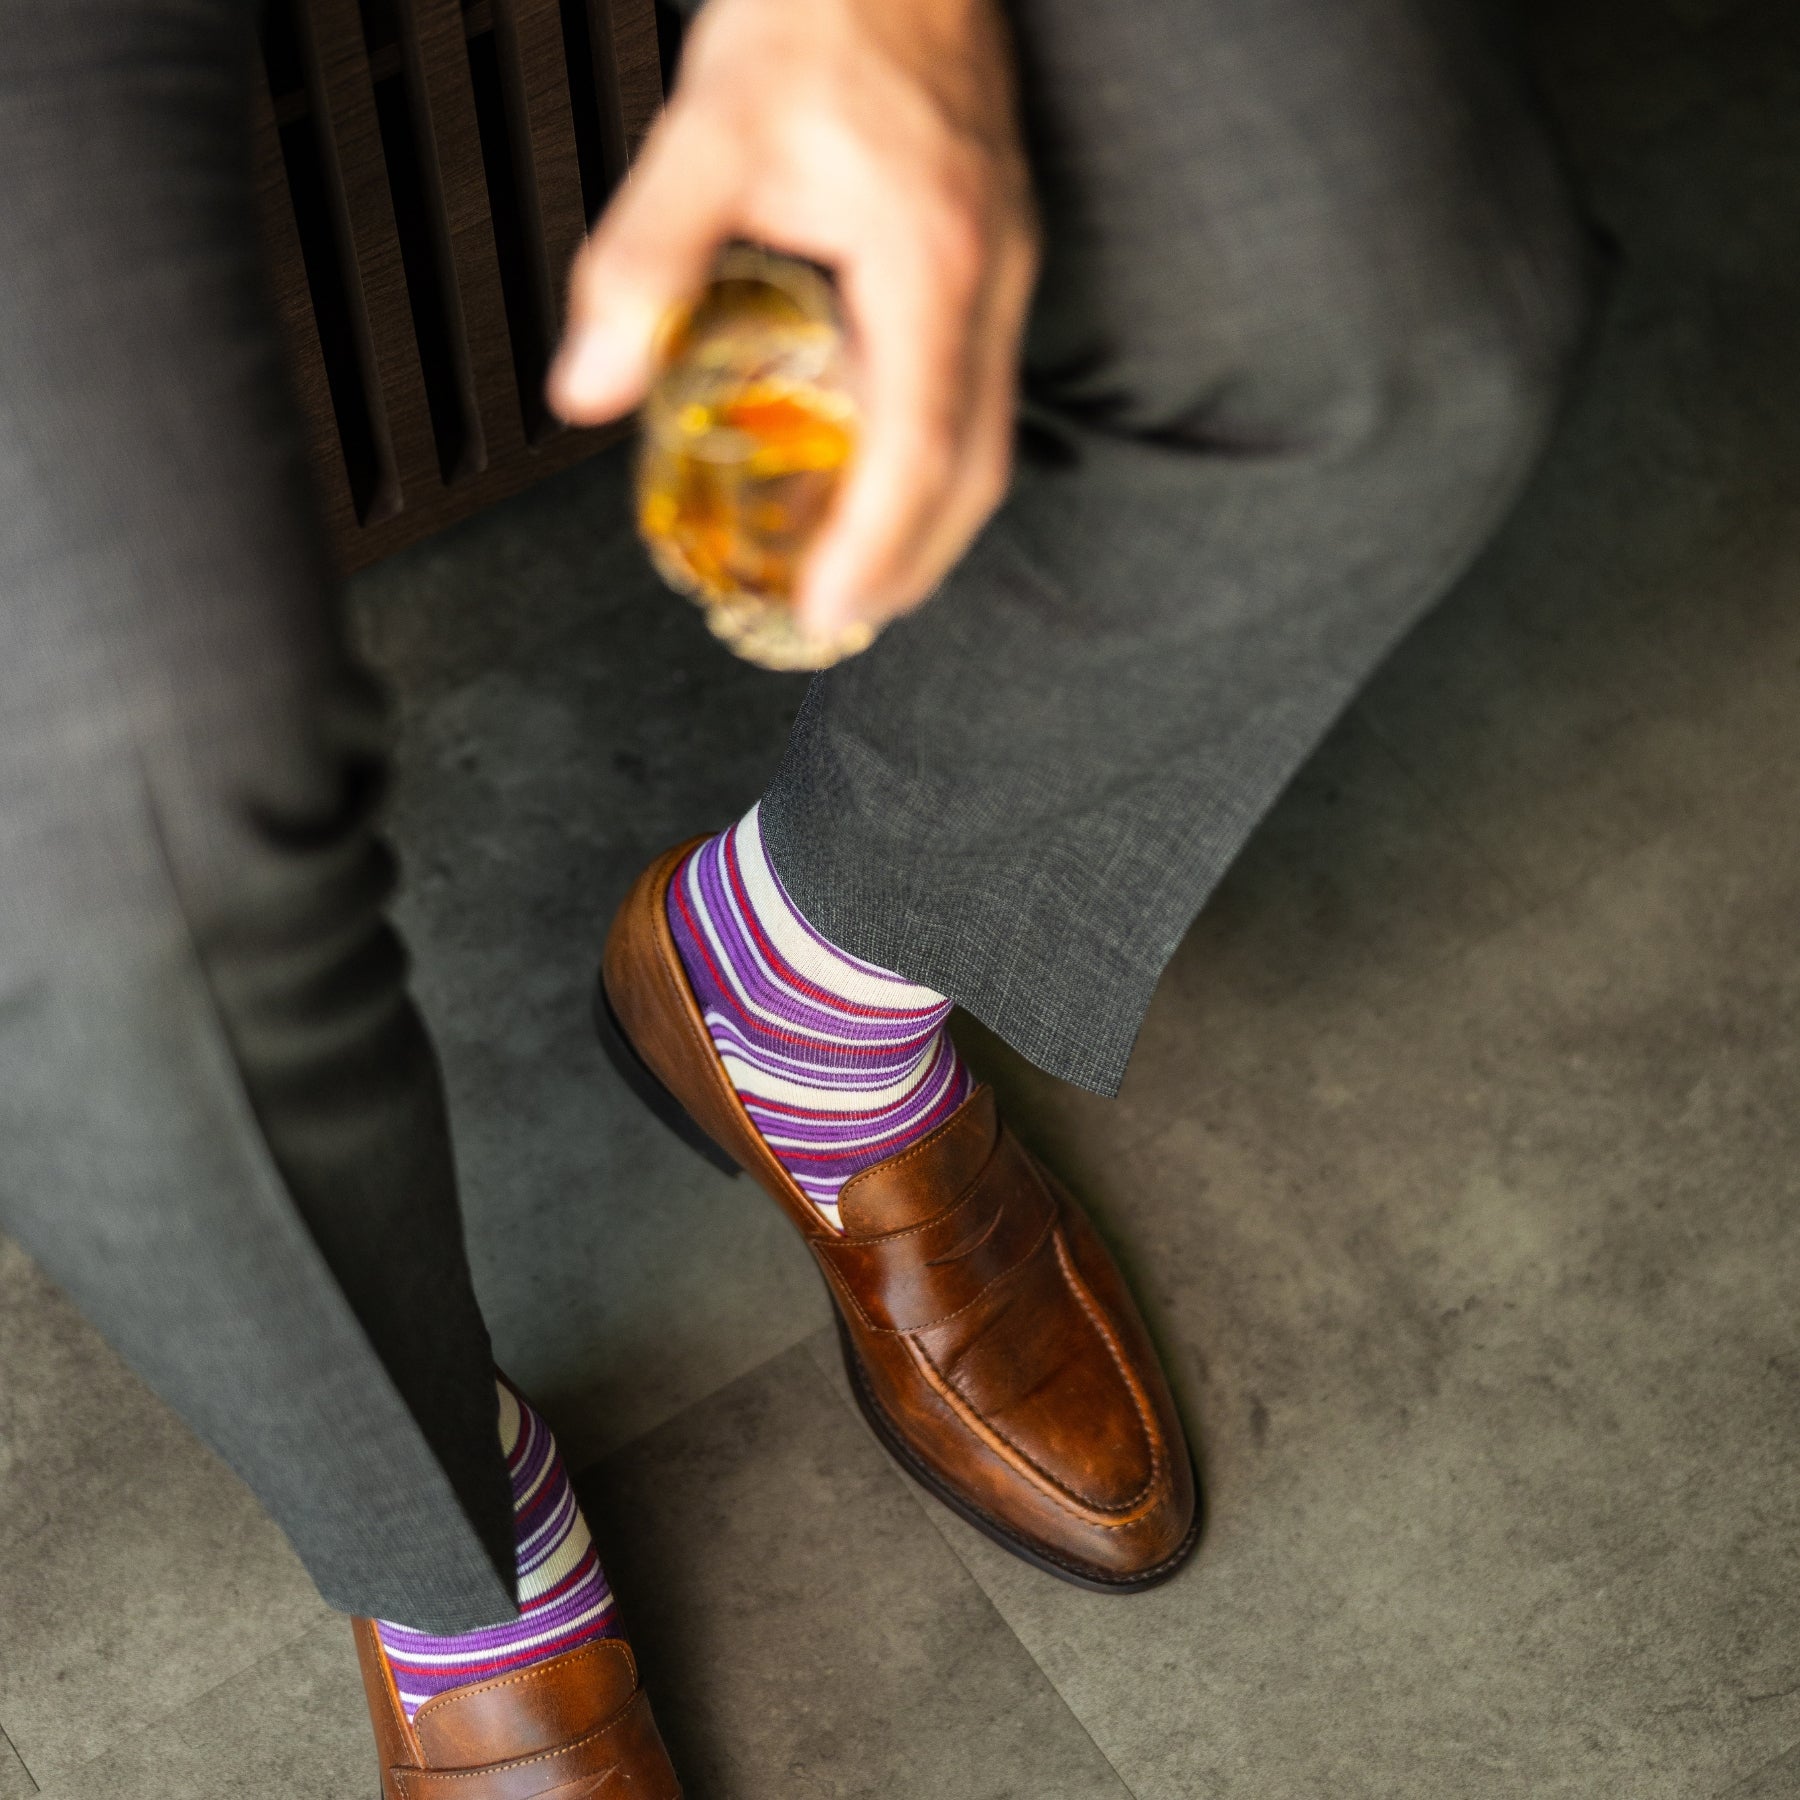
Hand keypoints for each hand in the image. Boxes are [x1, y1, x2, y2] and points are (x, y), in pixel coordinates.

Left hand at [547, 0, 1038, 642]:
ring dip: (931, 519)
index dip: (877, 546)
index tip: (827, 606)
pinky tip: (882, 465)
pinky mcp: (988, 253)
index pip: (919, 449)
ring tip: (867, 566)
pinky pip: (976, 387)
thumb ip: (644, 263)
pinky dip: (933, 455)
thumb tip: (587, 382)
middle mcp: (987, 280)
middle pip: (975, 469)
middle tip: (846, 612)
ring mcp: (1000, 270)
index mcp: (931, 264)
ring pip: (989, 435)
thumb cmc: (820, 11)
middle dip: (914, 561)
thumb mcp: (706, 134)